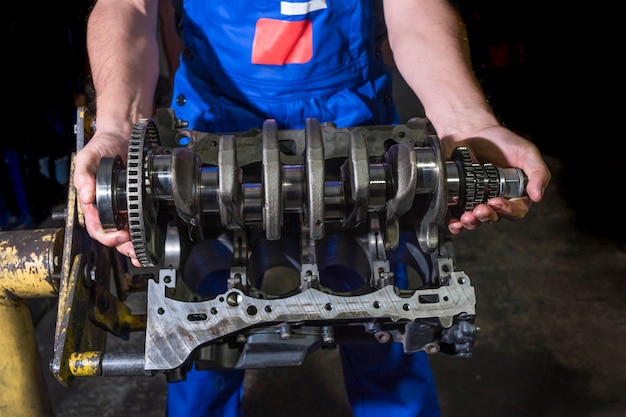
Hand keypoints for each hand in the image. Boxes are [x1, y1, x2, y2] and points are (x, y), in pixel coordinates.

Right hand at [73, 131, 142, 266]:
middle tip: (135, 251)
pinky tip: (149, 240)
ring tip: (143, 254)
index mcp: (92, 203)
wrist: (121, 136)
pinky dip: (143, 233)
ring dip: (133, 245)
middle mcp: (107, 208)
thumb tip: (86, 195)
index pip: (97, 227)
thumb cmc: (101, 147)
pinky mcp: (136, 203)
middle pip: (113, 235)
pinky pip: (138, 221)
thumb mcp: (87, 158)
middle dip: (123, 246)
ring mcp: (122, 207)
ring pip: (126, 233)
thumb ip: (83, 176)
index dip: (107, 235)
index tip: (120, 235)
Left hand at [442, 124, 550, 233]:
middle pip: (494, 218)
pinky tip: (454, 223)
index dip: (507, 210)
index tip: (496, 201)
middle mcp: (495, 199)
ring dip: (472, 223)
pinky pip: (457, 217)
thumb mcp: (526, 152)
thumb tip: (538, 196)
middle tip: (479, 209)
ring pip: (476, 220)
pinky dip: (455, 224)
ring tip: (466, 216)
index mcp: (514, 192)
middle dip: (486, 217)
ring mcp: (476, 199)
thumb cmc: (500, 140)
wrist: (471, 129)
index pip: (516, 210)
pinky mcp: (458, 198)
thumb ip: (538, 173)